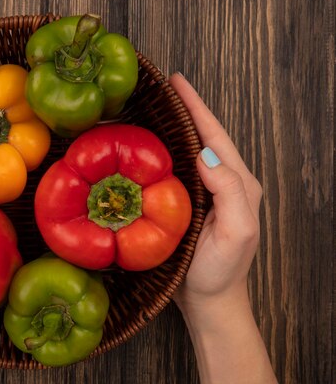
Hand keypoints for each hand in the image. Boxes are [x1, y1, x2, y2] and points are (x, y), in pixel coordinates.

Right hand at [169, 73, 262, 311]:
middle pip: (203, 137)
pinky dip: (163, 152)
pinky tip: (146, 148)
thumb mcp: (236, 232)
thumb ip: (230, 192)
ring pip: (189, 151)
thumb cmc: (220, 271)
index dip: (197, 108)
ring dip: (173, 127)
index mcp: (237, 184)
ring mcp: (204, 193)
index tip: (178, 83)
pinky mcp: (187, 204)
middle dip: (185, 110)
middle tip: (163, 88)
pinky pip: (175, 170)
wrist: (208, 301)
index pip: (215, 136)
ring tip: (154, 108)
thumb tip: (205, 154)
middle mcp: (222, 182)